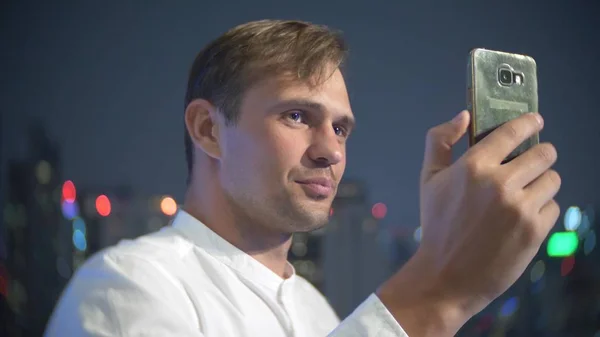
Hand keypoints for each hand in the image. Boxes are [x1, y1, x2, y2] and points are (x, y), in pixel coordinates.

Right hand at [377, 110, 560, 335]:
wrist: (447, 275)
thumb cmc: (437, 225)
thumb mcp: (428, 180)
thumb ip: (440, 141)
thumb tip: (464, 115)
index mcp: (473, 166)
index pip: (512, 132)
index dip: (528, 122)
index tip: (536, 120)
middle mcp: (499, 182)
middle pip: (544, 153)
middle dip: (541, 155)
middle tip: (532, 163)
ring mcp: (520, 207)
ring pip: (553, 179)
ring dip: (542, 183)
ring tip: (525, 195)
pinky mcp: (535, 229)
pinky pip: (553, 206)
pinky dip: (542, 210)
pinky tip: (522, 218)